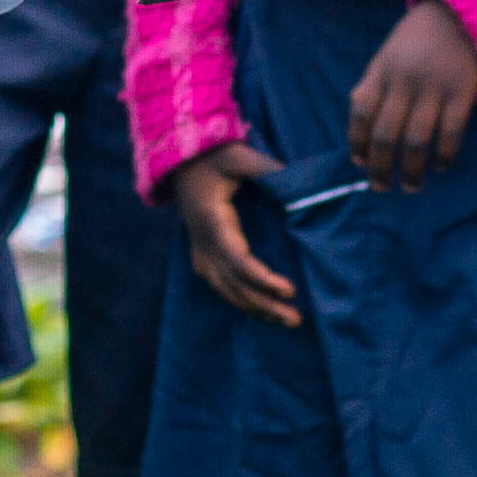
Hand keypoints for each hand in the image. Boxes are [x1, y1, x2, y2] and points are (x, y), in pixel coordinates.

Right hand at [160, 143, 303, 325]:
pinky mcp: (202, 258)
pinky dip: (242, 302)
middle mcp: (204, 244)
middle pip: (235, 284)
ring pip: (228, 291)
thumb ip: (265, 167)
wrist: (181, 166)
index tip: (289, 289)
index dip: (263, 279)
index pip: (238, 260)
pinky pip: (222, 288)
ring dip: (257, 309)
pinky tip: (263, 311)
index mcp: (213, 222)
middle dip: (265, 304)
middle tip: (296, 319)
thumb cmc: (212, 159)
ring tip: (287, 320)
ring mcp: (200, 254)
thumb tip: (296, 178)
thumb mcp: (237, 156)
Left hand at [348, 0, 476, 189]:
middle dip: (381, 166)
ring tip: (411, 187)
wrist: (459, 14)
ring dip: (412, 169)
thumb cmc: (417, 40)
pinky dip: (445, 154)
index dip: (357, 140)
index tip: (360, 162)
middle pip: (386, 132)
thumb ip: (372, 81)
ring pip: (417, 139)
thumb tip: (356, 108)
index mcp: (382, 71)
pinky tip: (441, 167)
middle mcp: (404, 81)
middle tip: (381, 187)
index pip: (361, 110)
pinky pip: (451, 131)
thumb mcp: (387, 54)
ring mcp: (434, 87)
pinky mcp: (462, 91)